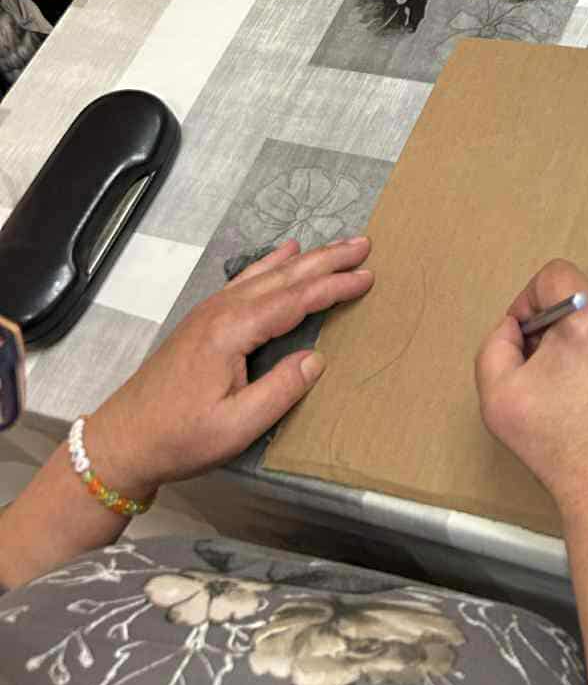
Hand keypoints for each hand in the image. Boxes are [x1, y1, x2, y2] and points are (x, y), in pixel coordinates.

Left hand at [85, 238, 372, 501]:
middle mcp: (222, 311)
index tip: (367, 276)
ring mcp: (210, 311)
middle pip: (284, 276)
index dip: (333, 287)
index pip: (295, 300)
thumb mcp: (235, 427)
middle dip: (327, 259)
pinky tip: (283, 254)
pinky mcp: (202, 320)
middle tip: (363, 244)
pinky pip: (247, 280)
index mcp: (233, 331)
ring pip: (267, 274)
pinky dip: (272, 263)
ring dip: (305, 258)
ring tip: (335, 246)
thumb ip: (280, 391)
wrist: (121, 440)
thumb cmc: (179, 438)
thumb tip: (316, 358)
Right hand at [475, 261, 587, 520]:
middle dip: (554, 329)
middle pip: (578, 299)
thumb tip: (515, 326)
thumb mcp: (498, 396)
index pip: (553, 275)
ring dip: (580, 344)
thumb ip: (495, 345)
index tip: (525, 342)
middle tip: (544, 375)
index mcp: (587, 317)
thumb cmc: (560, 446)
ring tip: (572, 392)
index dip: (528, 302)